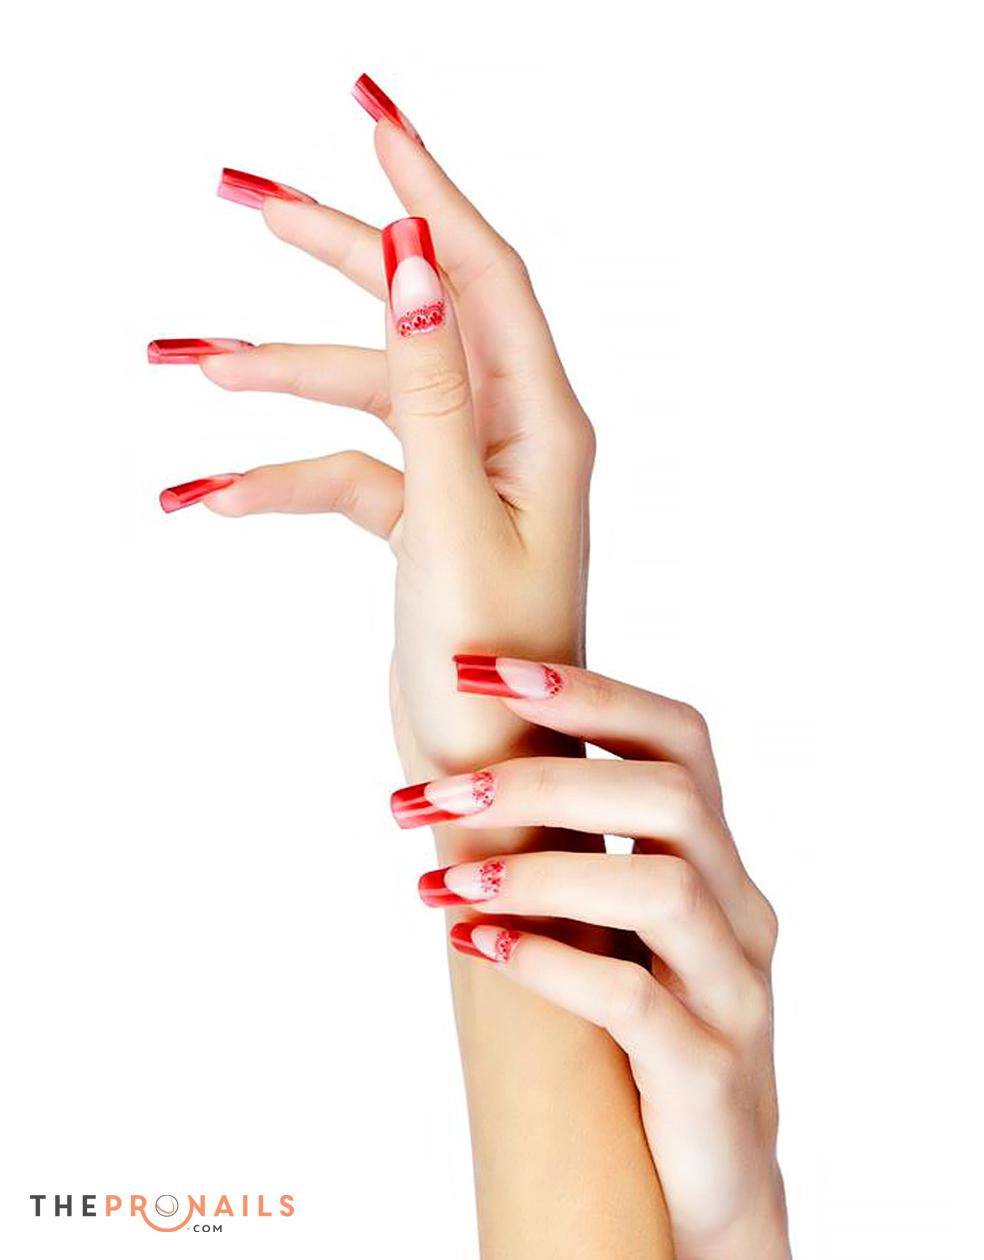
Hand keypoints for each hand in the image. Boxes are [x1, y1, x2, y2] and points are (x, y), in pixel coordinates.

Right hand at [151, 95, 594, 805]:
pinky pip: (343, 472)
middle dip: (330, 253)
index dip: (424, 189)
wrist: (490, 773)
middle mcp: (510, 434)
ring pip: (363, 393)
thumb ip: (432, 389)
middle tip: (242, 194)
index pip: (481, 272)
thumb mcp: (452, 521)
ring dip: (277, 379)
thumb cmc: (493, 668)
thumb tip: (413, 257)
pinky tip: (210, 498)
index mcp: (542, 423)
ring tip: (186, 358)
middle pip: (411, 312)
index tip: (368, 116)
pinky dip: (281, 480)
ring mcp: (462, 474)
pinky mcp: (422, 518)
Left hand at [405, 657, 788, 1259]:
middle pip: (668, 797)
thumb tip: (456, 770)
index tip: (481, 669)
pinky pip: (636, 1001)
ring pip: (660, 889)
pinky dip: (550, 963)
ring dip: (538, 871)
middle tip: (423, 796)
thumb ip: (572, 851)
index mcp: (716, 860)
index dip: (588, 691)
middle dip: (538, 777)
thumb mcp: (613, 927)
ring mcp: (734, 990)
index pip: (679, 737)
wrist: (701, 1177)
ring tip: (440, 881)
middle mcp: (741, 910)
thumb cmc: (639, 1030)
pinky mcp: (708, 1071)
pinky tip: (478, 946)